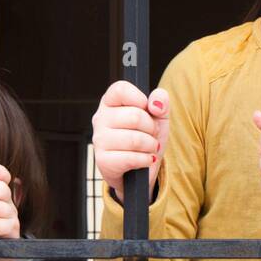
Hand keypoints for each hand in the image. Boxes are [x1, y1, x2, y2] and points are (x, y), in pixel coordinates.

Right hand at [92, 81, 169, 202]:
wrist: (140, 171)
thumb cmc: (146, 138)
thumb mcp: (158, 117)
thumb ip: (161, 102)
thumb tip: (155, 104)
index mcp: (110, 102)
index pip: (120, 89)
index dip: (140, 99)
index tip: (147, 110)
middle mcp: (100, 118)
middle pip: (135, 116)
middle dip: (152, 128)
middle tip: (152, 135)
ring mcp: (99, 140)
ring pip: (135, 139)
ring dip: (150, 146)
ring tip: (150, 148)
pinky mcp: (103, 161)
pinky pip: (131, 158)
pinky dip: (145, 160)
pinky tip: (145, 160)